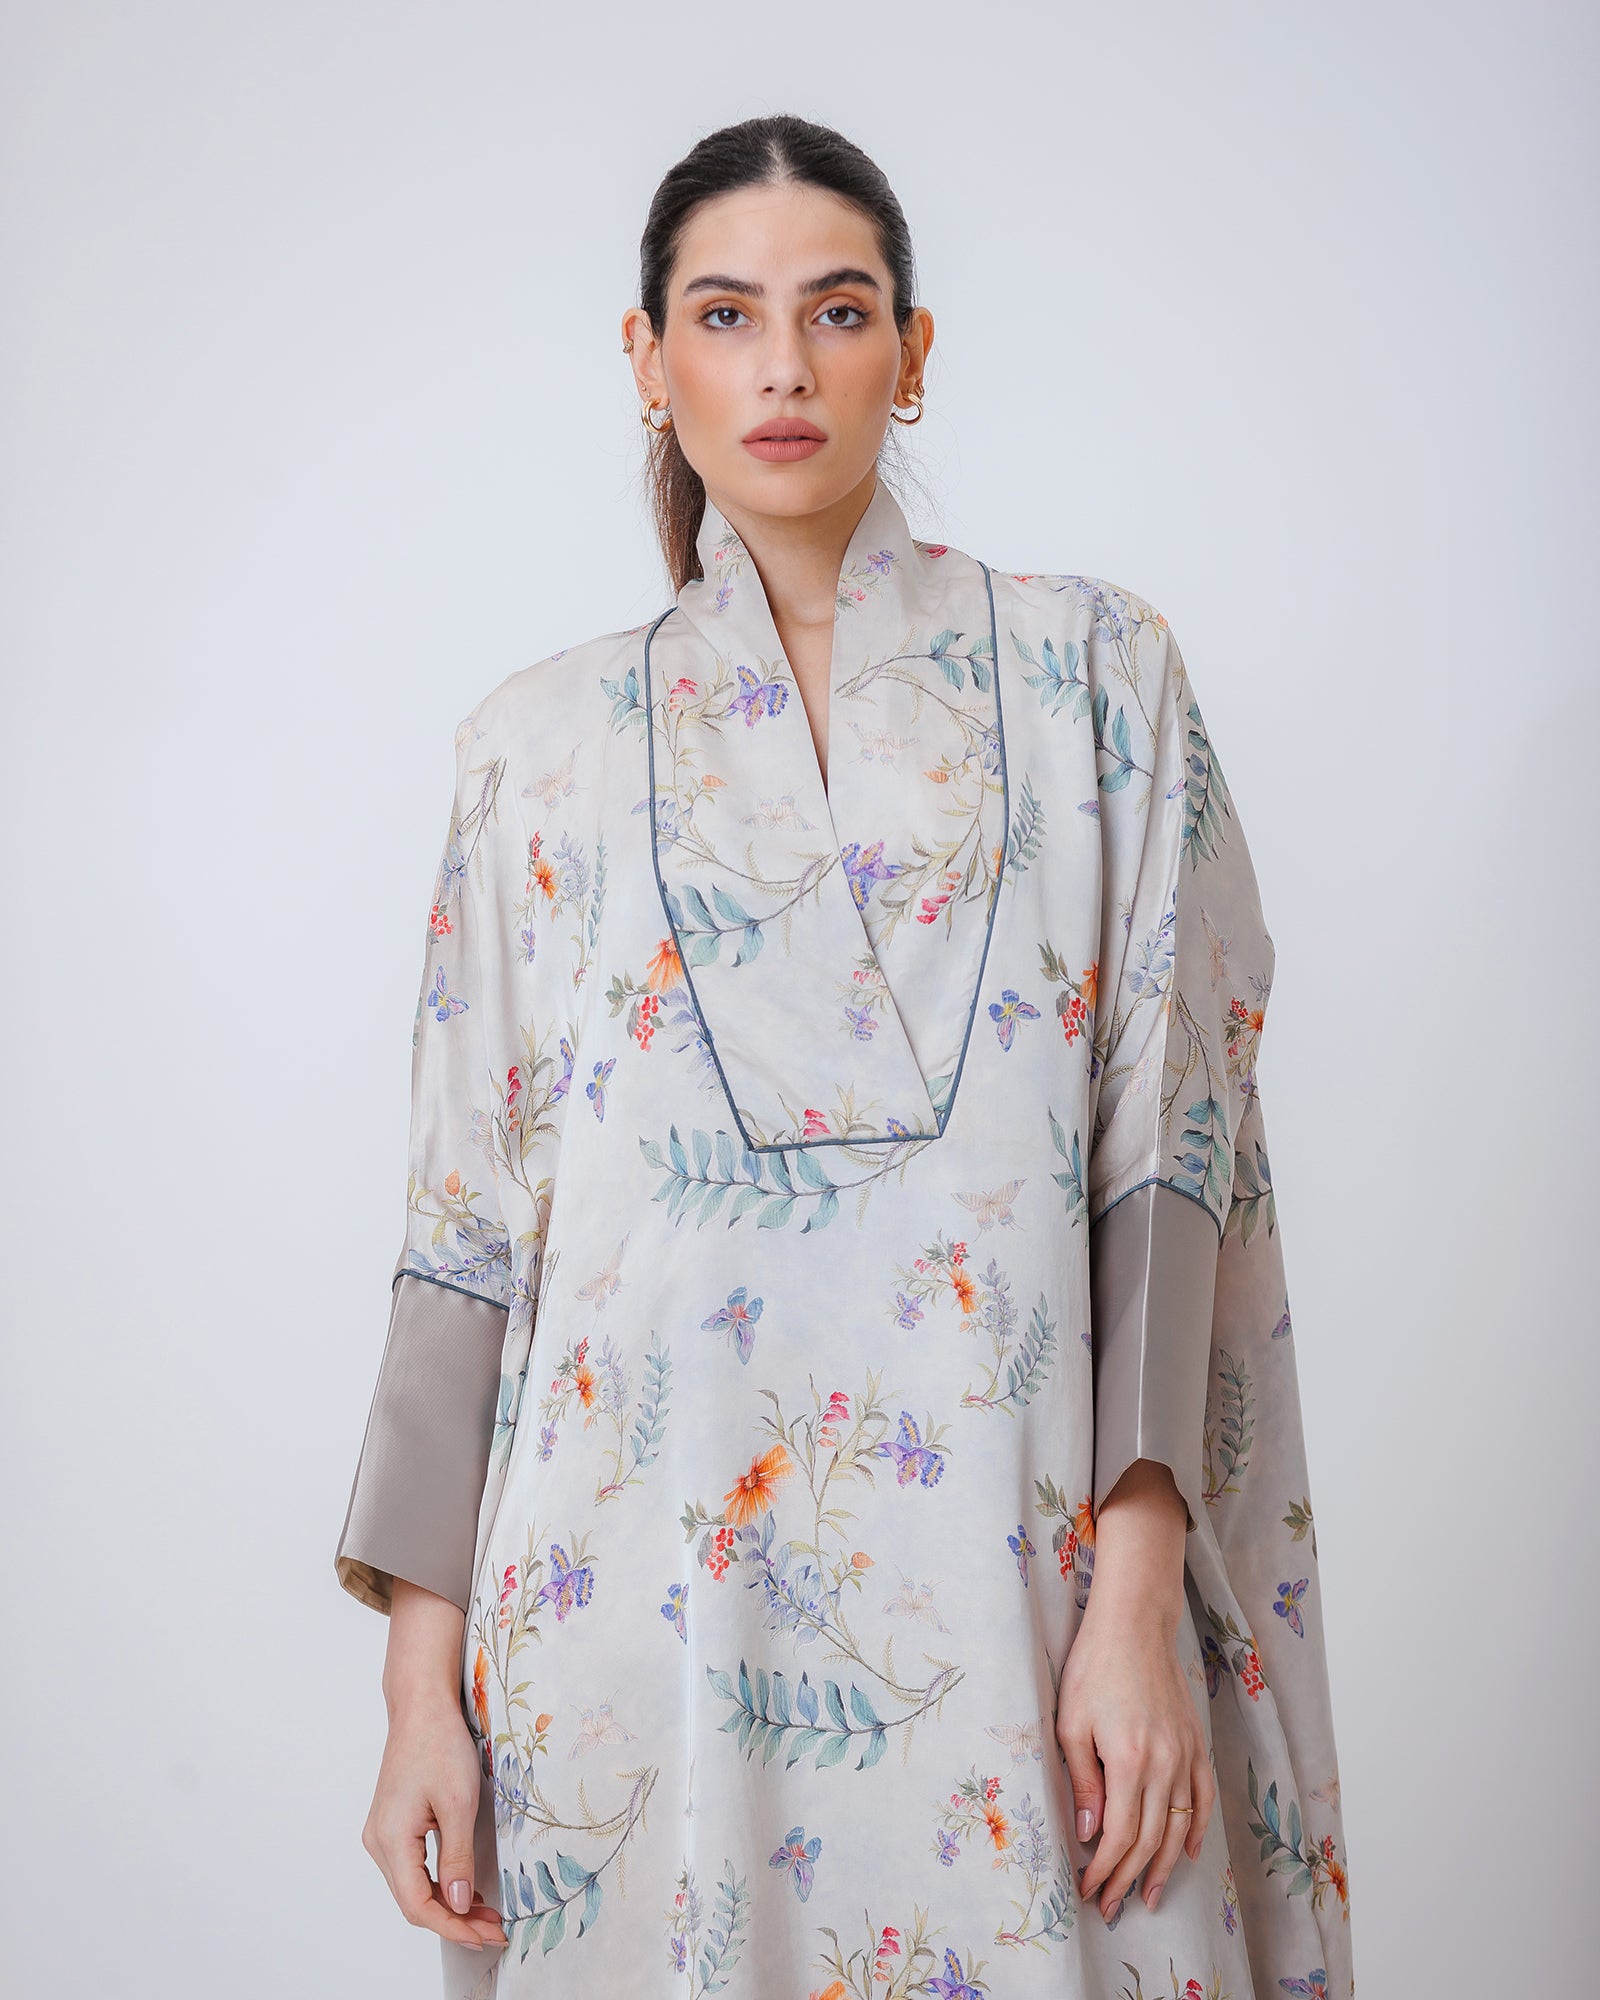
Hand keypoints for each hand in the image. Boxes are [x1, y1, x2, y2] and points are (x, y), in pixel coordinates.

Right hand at [362, 1691, 507, 1951]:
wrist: (422, 1707)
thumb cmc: (440, 1744)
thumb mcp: (458, 1803)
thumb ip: (457, 1858)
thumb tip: (457, 1905)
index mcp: (390, 1839)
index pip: (418, 1905)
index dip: (452, 1926)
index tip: (486, 1935)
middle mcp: (379, 1843)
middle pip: (414, 1901)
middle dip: (455, 1920)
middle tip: (494, 1929)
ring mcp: (383, 1834)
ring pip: (414, 1887)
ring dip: (449, 1904)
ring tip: (486, 1915)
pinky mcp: (394, 1826)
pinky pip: (414, 1868)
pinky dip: (440, 1883)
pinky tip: (465, 1889)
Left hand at [1055, 1461, 1214, 1921]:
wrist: (1134, 1623)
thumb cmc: (1093, 1666)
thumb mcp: (1071, 1723)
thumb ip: (1084, 1782)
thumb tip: (1091, 1834)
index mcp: (1130, 1761)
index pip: (1120, 1835)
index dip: (1105, 1870)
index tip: (1088, 1891)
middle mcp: (1165, 1764)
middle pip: (1150, 1840)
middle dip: (1128, 1878)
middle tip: (1110, 1906)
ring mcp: (1185, 1754)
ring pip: (1179, 1827)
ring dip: (1163, 1867)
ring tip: (1147, 1896)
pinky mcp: (1195, 1742)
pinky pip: (1203, 1797)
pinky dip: (1198, 1830)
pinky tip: (1187, 1853)